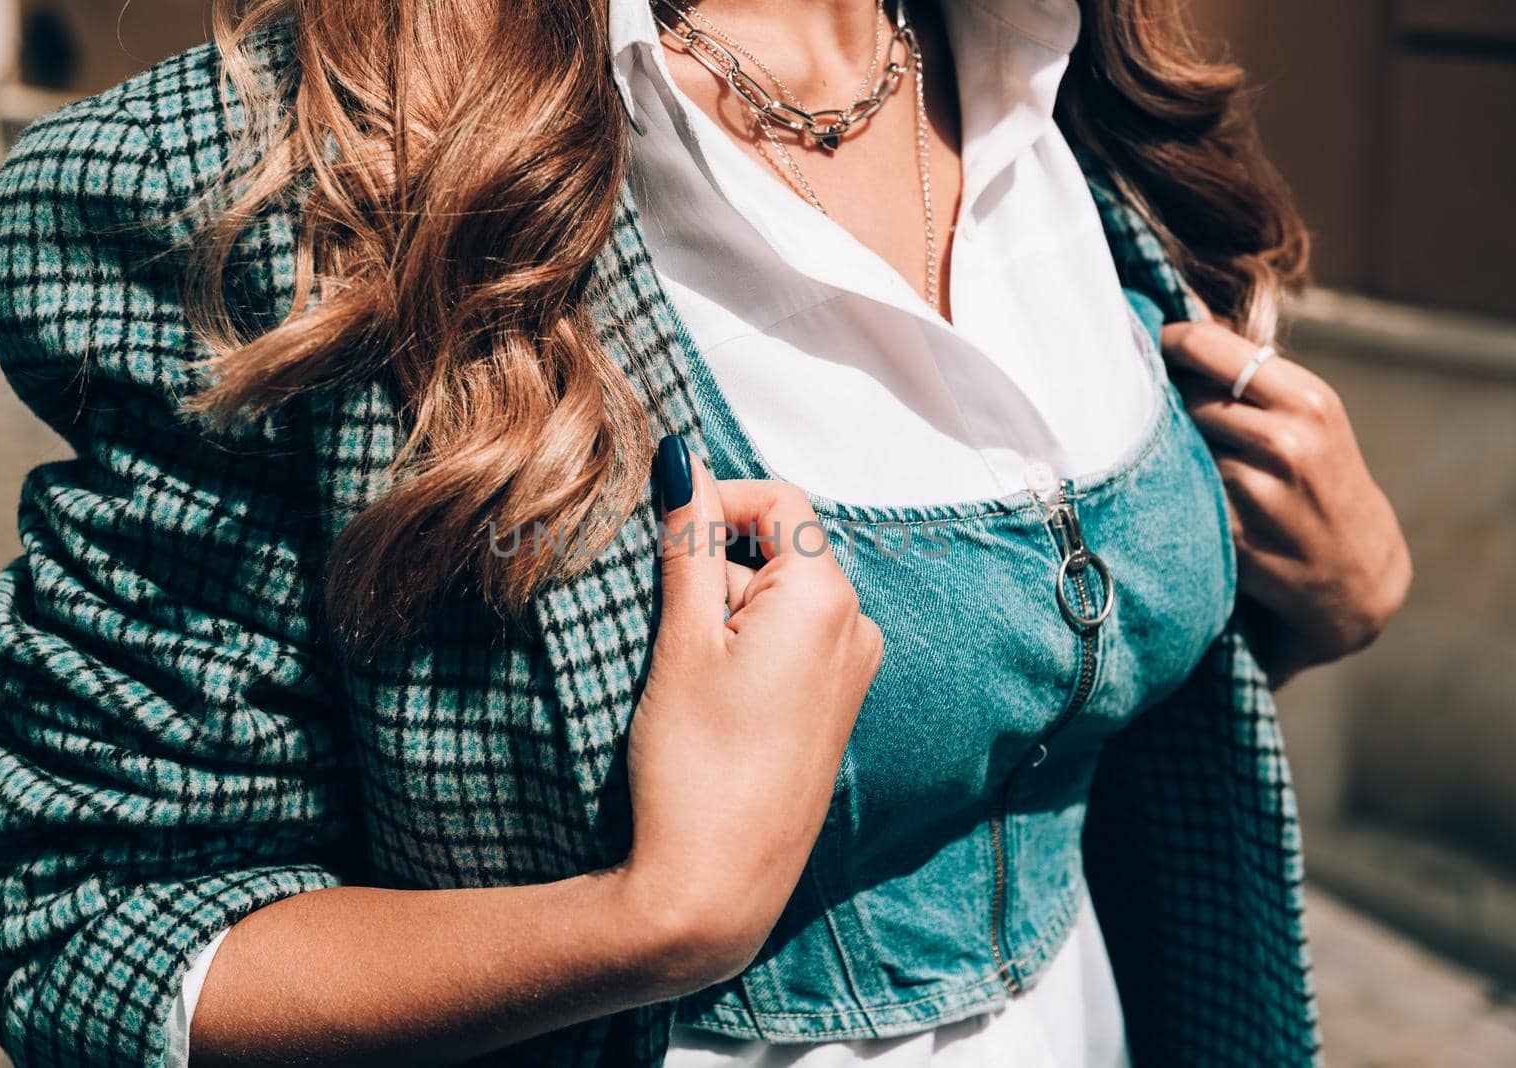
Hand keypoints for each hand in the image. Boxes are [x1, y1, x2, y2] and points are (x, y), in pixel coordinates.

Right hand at [620, 436, 883, 985]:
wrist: (717, 885)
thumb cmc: (694, 761)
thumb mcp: (682, 638)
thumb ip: (688, 540)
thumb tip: (685, 459)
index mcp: (827, 599)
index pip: (779, 501)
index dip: (717, 499)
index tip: (662, 529)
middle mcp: (857, 628)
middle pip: (780, 550)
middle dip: (715, 566)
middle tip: (665, 627)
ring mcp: (851, 673)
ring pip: (778, 598)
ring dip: (724, 610)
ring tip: (682, 676)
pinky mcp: (834, 708)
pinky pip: (791, 643)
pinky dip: (744, 645)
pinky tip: (709, 699)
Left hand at [1163, 320, 1411, 686]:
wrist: (1355, 570)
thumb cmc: (1319, 476)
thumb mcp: (1307, 415)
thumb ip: (1248, 372)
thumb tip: (1185, 314)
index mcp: (1307, 400)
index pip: (1211, 347)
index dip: (1170, 340)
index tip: (1151, 340)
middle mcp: (1286, 442)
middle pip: (1186, 398)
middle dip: (1170, 399)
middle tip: (1164, 405)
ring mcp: (1258, 493)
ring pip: (1179, 447)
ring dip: (1170, 448)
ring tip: (1184, 455)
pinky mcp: (1233, 536)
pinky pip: (1180, 494)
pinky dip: (1174, 489)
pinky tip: (1185, 494)